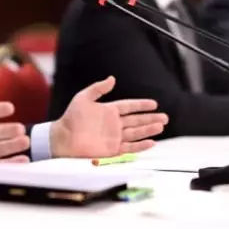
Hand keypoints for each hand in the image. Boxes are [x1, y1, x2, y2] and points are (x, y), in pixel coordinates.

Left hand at [50, 76, 167, 157]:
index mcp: (109, 110)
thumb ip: (98, 89)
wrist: (63, 137)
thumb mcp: (83, 98)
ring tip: (161, 126)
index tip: (154, 103)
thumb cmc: (71, 117)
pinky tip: (151, 142)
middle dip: (150, 118)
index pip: (130, 106)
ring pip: (136, 132)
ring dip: (148, 129)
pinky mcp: (112, 150)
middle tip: (165, 117)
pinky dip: (140, 145)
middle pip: (136, 120)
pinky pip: (129, 147)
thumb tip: (112, 78)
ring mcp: (114, 137)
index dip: (141, 105)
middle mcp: (114, 124)